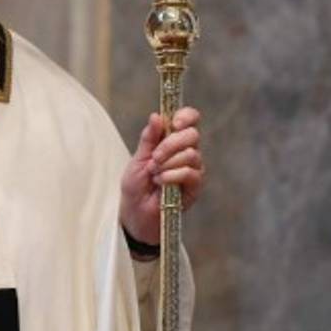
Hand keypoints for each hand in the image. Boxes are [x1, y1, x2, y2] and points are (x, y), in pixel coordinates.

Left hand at [118, 107, 204, 244]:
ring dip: (168, 163)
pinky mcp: (195, 187)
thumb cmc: (135, 187)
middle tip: (154, 158)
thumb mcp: (138, 159)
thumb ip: (148, 139)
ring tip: (154, 174)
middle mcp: (187, 152)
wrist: (135, 214)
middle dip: (171, 144)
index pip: (189, 119)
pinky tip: (161, 183)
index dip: (185, 116)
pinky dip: (172, 176)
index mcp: (173, 140)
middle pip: (192, 134)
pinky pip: (190, 173)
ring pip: (191, 154)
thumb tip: (156, 116)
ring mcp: (194, 169)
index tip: (173, 123)